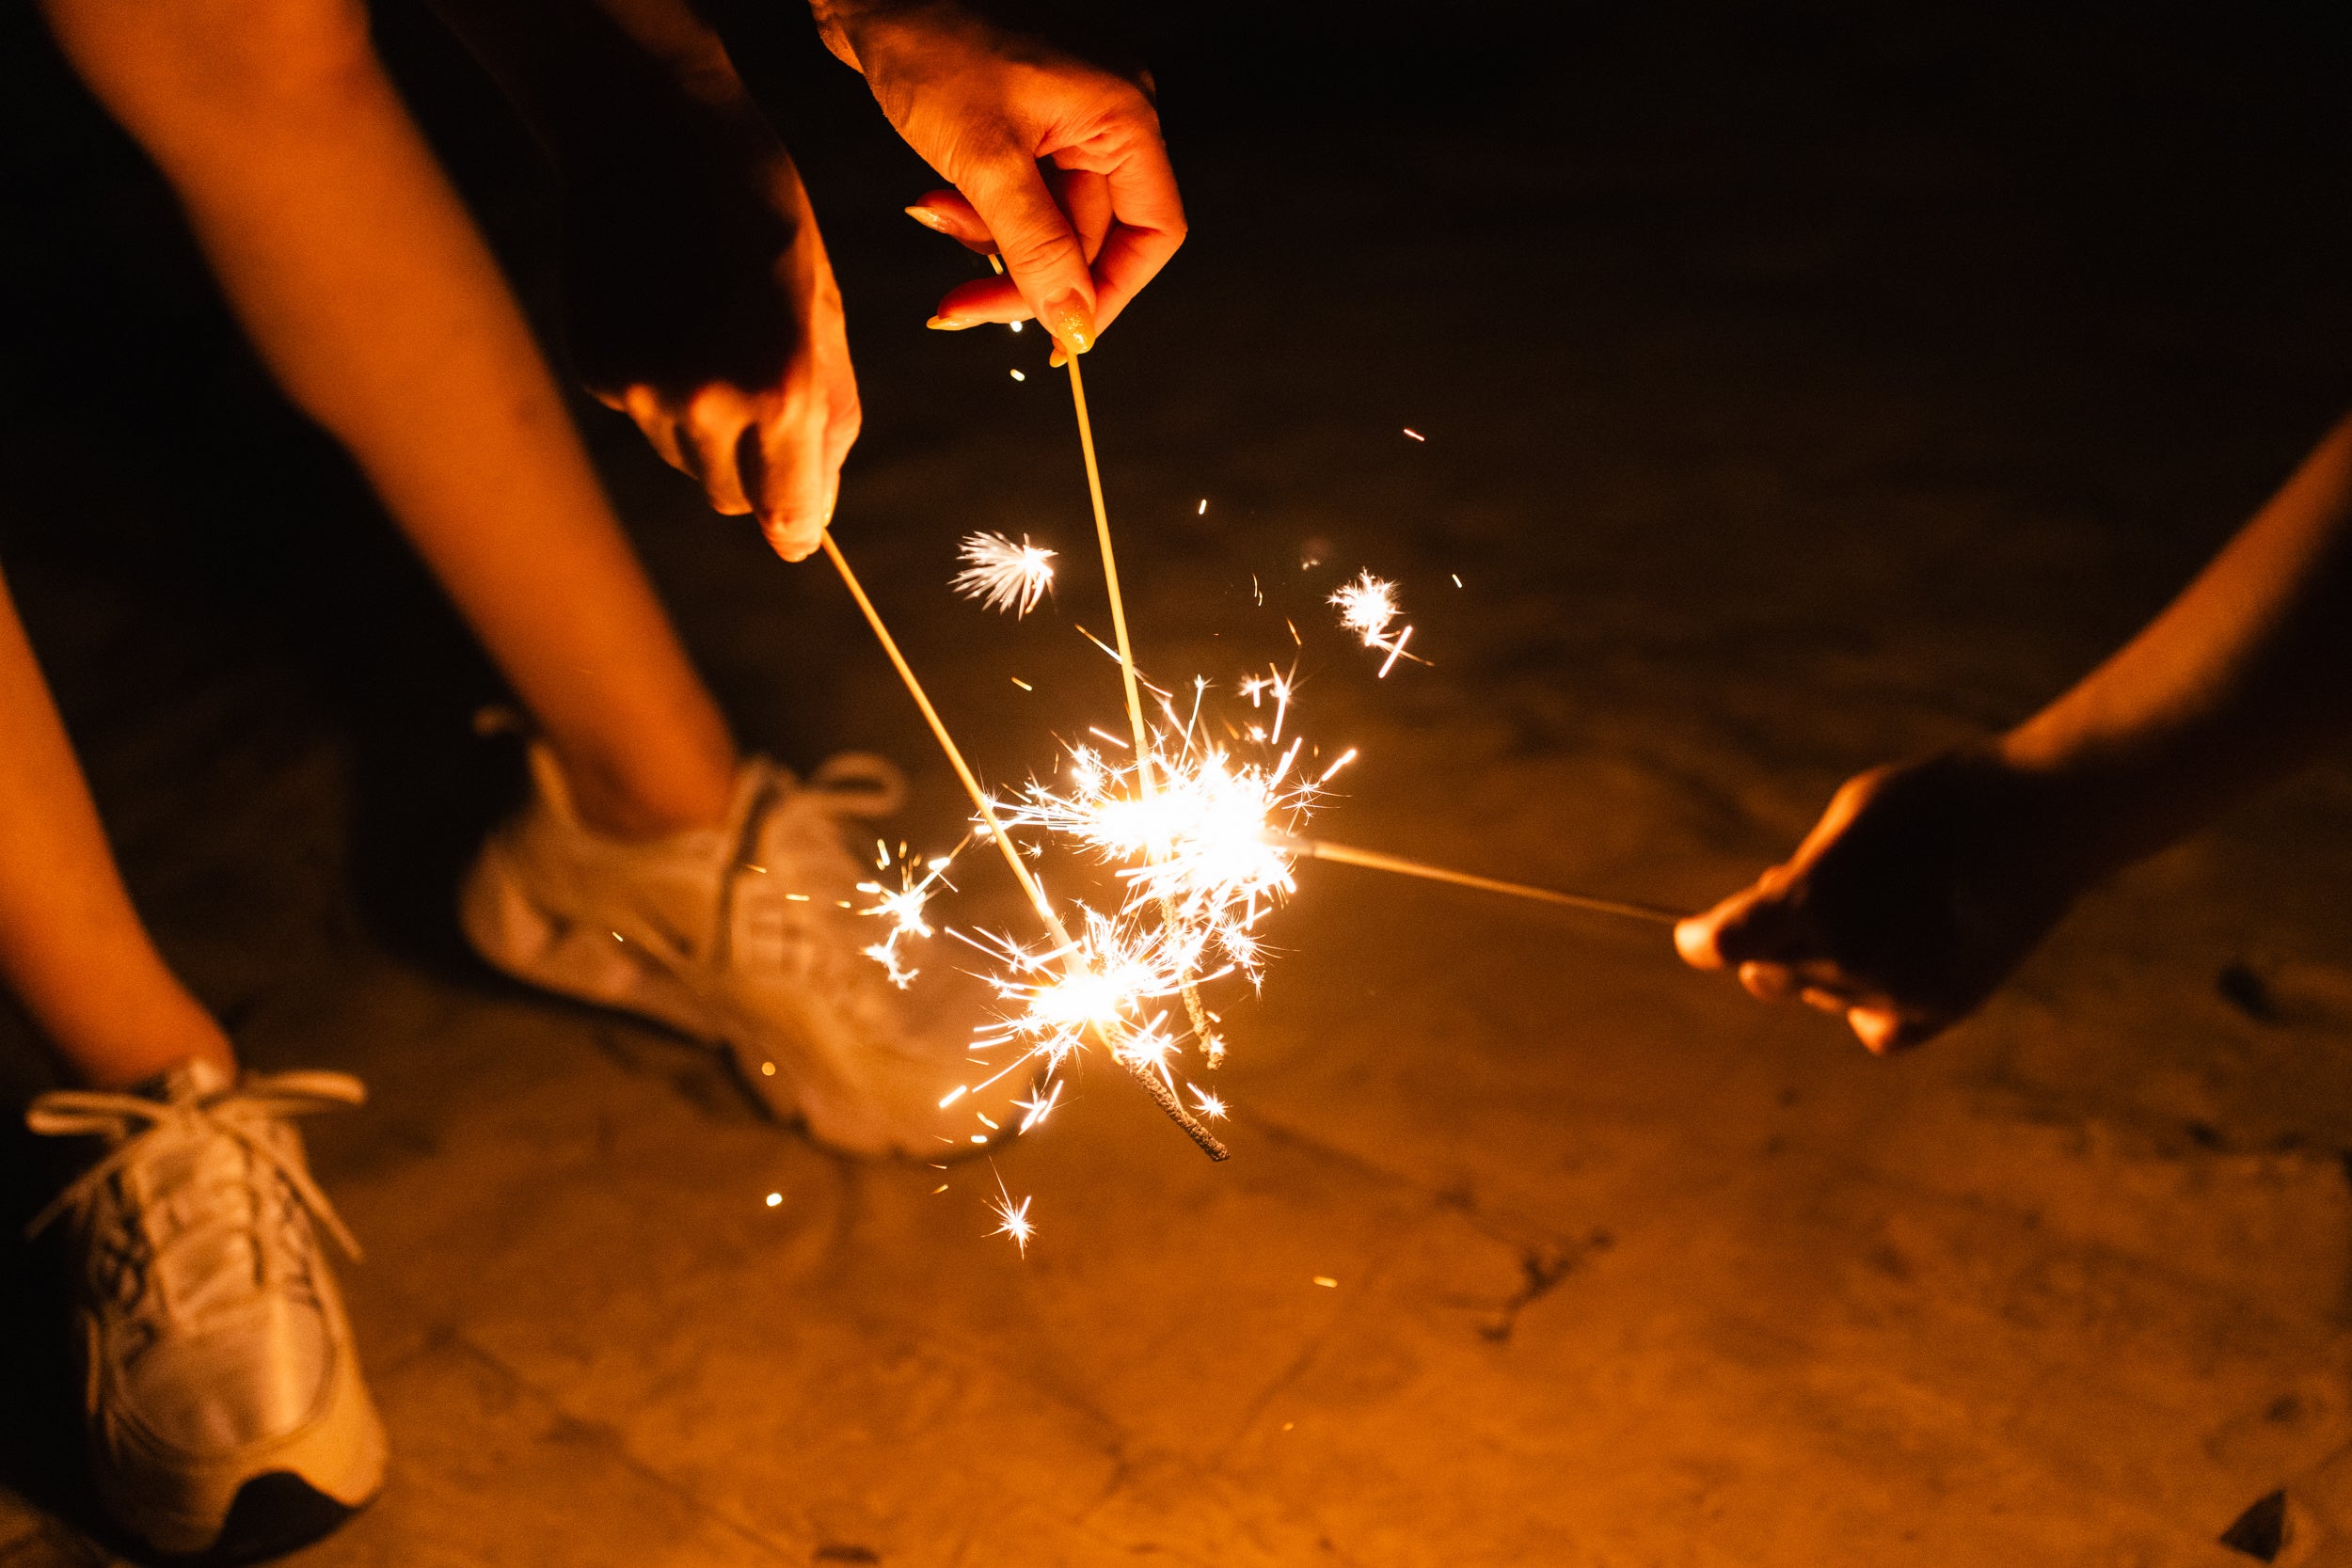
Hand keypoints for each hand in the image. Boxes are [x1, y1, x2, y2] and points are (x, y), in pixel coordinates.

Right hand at [562, 129, 857, 560]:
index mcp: (785, 394)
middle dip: (752, 465)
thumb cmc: (765, 222)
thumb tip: (805, 525)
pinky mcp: (595, 371)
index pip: (788, 520)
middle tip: (760, 385)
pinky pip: (638, 414)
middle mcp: (707, 406)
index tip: (798, 523)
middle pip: (730, 496)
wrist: (653, 136)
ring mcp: (641, 392)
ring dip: (702, 422)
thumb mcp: (826, 319)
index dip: (797, 525)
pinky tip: (663, 312)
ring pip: (682, 457)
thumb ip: (827, 426)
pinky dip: (655, 384)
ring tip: (709, 329)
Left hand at [814, 1, 1184, 359]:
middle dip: (1025, 276)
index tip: (1060, 336)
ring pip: (1050, 226)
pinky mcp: (1027, 125)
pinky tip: (935, 198)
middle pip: (1092, 239)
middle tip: (961, 307)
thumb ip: (1037, 251)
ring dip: (992, 244)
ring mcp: (1068, 122)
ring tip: (934, 215)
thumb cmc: (930, 45)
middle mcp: (1108, 119)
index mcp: (1123, 117)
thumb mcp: (986, 162)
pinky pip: (1021, 200)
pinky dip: (979, 215)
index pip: (1152, 232)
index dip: (1109, 293)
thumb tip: (1075, 325)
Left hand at [1673, 749, 2091, 1051]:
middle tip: (1819, 894)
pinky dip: (1871, 1005)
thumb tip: (1766, 911)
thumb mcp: (1851, 816)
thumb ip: (1799, 876)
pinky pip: (1875, 1028)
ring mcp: (1897, 990)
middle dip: (1774, 940)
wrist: (2044, 818)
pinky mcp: (1943, 1009)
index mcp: (1815, 899)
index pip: (1727, 943)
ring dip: (1829, 963)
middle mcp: (1849, 956)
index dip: (1701, 940)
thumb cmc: (1937, 802)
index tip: (1694, 936)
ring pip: (1824, 995)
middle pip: (1772, 971)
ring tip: (1888, 905)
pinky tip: (1895, 961)